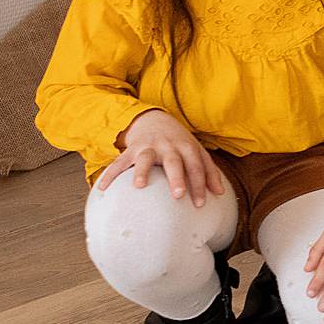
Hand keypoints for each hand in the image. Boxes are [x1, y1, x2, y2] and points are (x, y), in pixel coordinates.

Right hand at [98, 110, 225, 205]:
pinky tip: (102, 188)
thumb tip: (221, 193)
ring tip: (138, 185)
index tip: (200, 204)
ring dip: (141, 171)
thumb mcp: (196, 152)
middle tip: (178, 194)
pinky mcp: (131, 150)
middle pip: (174, 162)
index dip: (200, 185)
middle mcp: (168, 146)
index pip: (196, 167)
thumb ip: (209, 172)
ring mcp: (148, 147)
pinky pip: (118, 163)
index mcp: (186, 148)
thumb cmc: (179, 142)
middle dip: (176, 178)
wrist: (154, 120)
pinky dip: (110, 174)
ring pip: (144, 158)